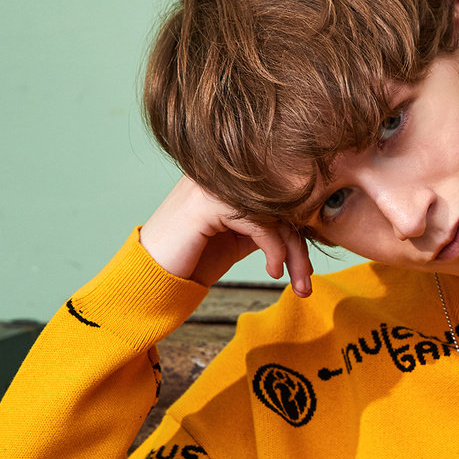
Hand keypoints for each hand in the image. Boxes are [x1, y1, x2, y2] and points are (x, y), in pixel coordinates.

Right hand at [140, 176, 313, 296]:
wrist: (151, 278)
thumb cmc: (192, 260)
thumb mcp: (238, 239)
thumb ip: (265, 225)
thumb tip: (308, 225)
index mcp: (227, 179)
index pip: (276, 199)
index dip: (297, 232)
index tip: (306, 268)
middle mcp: (219, 175)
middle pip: (278, 205)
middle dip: (299, 246)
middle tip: (307, 282)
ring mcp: (212, 186)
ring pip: (273, 214)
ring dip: (293, 253)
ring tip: (298, 284)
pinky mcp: (209, 203)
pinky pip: (259, 222)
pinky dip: (274, 249)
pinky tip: (272, 271)